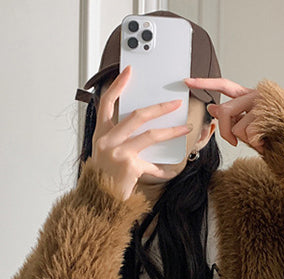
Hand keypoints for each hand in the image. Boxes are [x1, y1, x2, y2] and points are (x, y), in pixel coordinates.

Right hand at [91, 64, 193, 199]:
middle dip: (159, 108)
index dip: (118, 85)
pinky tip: (173, 171)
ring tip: (185, 130)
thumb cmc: (103, 179)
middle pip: (136, 115)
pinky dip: (164, 170)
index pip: (107, 102)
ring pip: (150, 135)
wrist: (98, 202)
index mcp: (101, 134)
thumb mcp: (105, 154)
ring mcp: (118, 153)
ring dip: (171, 132)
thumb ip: (118, 139)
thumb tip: (142, 129)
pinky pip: (154, 166)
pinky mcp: (130, 167)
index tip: (128, 72)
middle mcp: (107, 140)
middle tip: (174, 104)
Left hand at [184, 76, 264, 154]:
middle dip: (226, 133)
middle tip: (234, 143)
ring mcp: (262, 103)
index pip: (224, 85)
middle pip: (226, 112)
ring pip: (238, 127)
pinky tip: (267, 141)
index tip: (187, 81)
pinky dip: (256, 143)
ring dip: (247, 140)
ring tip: (261, 140)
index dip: (205, 83)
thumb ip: (232, 114)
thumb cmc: (275, 131)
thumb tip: (212, 107)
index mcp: (249, 95)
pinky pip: (249, 133)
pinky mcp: (267, 113)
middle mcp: (255, 94)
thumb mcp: (250, 122)